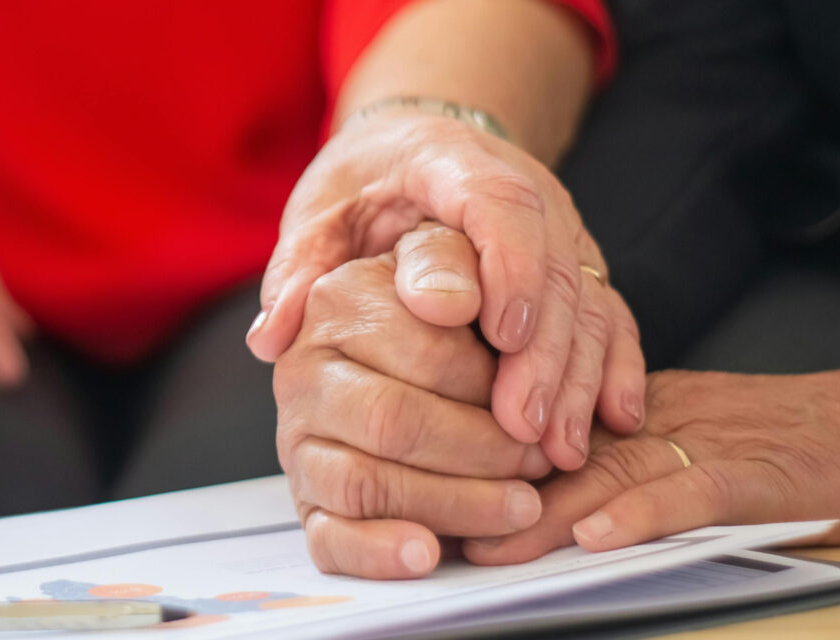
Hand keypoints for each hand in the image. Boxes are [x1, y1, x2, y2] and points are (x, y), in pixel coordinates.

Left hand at [250, 111, 643, 469]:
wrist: (413, 152)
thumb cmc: (362, 186)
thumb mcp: (319, 213)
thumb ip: (298, 269)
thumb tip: (274, 335)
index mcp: (454, 164)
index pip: (499, 205)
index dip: (509, 268)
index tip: (502, 334)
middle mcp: (526, 193)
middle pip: (553, 268)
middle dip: (543, 354)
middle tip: (520, 426)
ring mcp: (560, 233)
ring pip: (587, 300)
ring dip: (577, 377)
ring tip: (558, 448)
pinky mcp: (577, 270)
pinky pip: (608, 315)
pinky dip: (613, 368)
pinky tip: (613, 420)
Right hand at [276, 226, 552, 579]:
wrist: (398, 363)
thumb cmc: (443, 316)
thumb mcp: (451, 262)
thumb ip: (450, 263)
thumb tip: (450, 301)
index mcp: (337, 302)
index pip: (426, 353)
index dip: (495, 388)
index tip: (541, 409)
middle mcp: (303, 372)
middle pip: (395, 421)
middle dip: (483, 451)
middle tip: (541, 464)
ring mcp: (298, 441)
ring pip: (366, 482)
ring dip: (454, 503)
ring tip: (519, 507)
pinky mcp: (305, 502)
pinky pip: (330, 538)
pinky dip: (379, 552)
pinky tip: (429, 554)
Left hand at [466, 334, 839, 565]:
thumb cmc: (834, 454)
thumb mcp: (719, 449)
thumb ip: (645, 468)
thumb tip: (569, 516)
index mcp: (655, 412)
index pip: (554, 429)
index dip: (491, 461)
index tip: (431, 492)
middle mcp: (674, 419)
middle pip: (566, 451)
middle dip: (495, 492)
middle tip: (431, 526)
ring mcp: (721, 443)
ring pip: (614, 472)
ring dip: (546, 512)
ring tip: (487, 545)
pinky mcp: (769, 476)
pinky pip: (695, 493)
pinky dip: (645, 516)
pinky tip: (598, 541)